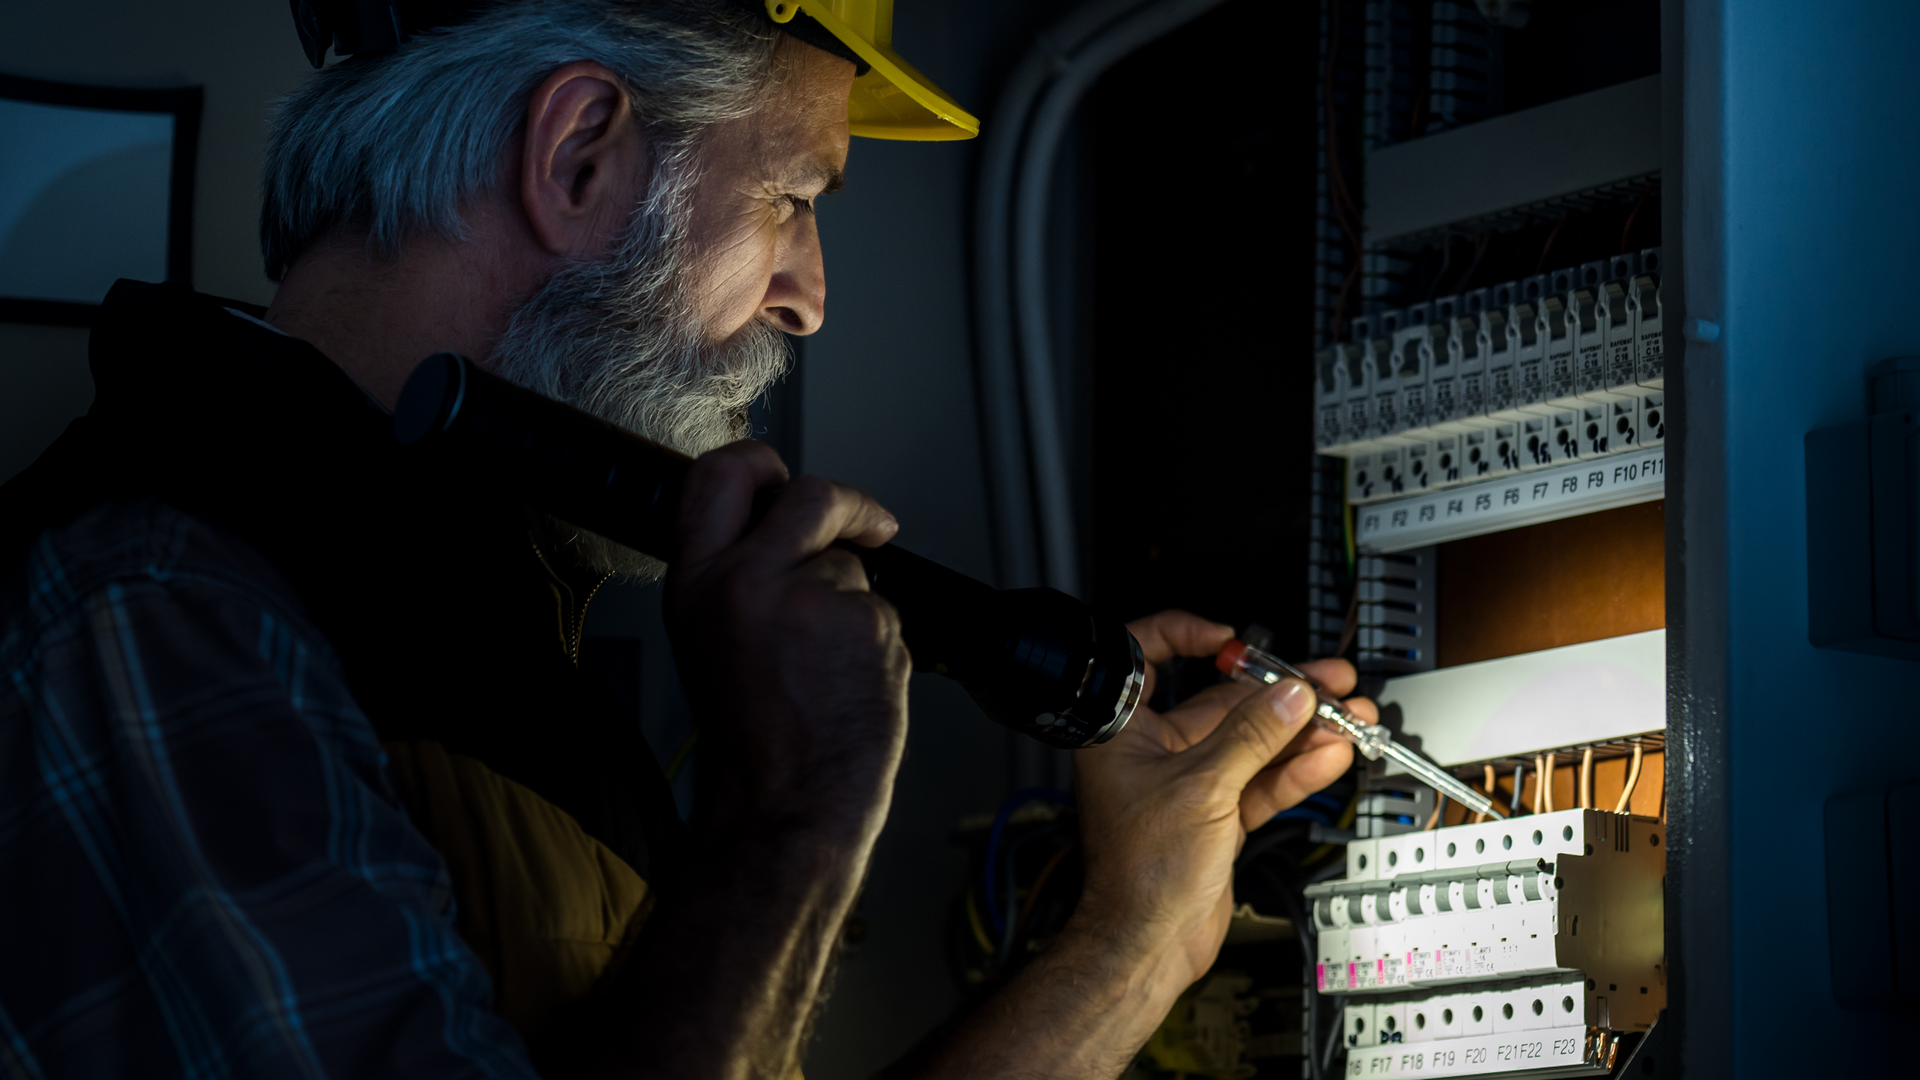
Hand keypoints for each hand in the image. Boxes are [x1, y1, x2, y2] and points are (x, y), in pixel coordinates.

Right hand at [664, 440, 909, 845]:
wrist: (787, 803)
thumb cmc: (748, 735)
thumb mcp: (705, 638)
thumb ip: (734, 572)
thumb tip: (782, 525)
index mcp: (699, 584)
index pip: (720, 476)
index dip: (758, 461)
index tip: (782, 473)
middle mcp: (752, 582)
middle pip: (814, 497)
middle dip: (849, 506)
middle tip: (869, 526)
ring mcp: (816, 602)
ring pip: (854, 569)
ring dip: (852, 604)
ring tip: (825, 666)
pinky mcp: (870, 627)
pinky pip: (883, 613)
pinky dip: (875, 642)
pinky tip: (848, 683)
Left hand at [1070, 611, 1374, 1000]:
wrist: (1150, 944)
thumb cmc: (1139, 874)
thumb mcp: (1203, 789)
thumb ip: (1251, 737)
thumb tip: (1288, 696)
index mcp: (1124, 731)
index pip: (1146, 656)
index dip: (1184, 635)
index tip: (1230, 639)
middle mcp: (1154, 750)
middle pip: (1222, 701)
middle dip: (1279, 692)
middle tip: (1326, 681)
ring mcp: (1190, 782)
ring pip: (1252, 742)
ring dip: (1301, 730)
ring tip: (1348, 716)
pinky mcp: (1218, 814)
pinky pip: (1263, 780)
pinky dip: (1296, 769)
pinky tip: (1331, 755)